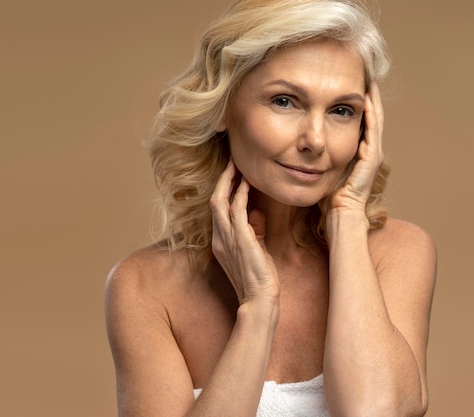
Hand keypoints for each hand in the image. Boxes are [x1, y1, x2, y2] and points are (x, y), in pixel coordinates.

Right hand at [210, 160, 279, 304]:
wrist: (259, 300)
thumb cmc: (259, 278)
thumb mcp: (254, 250)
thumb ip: (253, 231)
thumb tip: (256, 213)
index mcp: (221, 241)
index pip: (217, 210)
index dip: (223, 190)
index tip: (232, 175)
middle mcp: (220, 238)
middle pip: (214, 200)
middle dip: (222, 180)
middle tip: (232, 162)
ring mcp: (227, 238)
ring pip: (220, 201)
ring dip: (229, 181)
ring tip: (237, 165)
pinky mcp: (240, 239)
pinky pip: (237, 210)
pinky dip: (241, 194)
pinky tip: (247, 182)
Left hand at [319, 82, 383, 242]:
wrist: (340, 216)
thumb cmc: (328, 198)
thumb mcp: (322, 171)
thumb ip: (317, 158)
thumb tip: (300, 146)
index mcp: (359, 153)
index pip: (360, 122)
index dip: (355, 104)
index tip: (349, 85)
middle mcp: (369, 151)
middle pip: (371, 117)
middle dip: (367, 96)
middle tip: (363, 74)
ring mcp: (373, 154)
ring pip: (375, 119)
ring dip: (372, 99)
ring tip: (368, 79)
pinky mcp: (371, 158)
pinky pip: (372, 130)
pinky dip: (371, 113)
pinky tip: (367, 98)